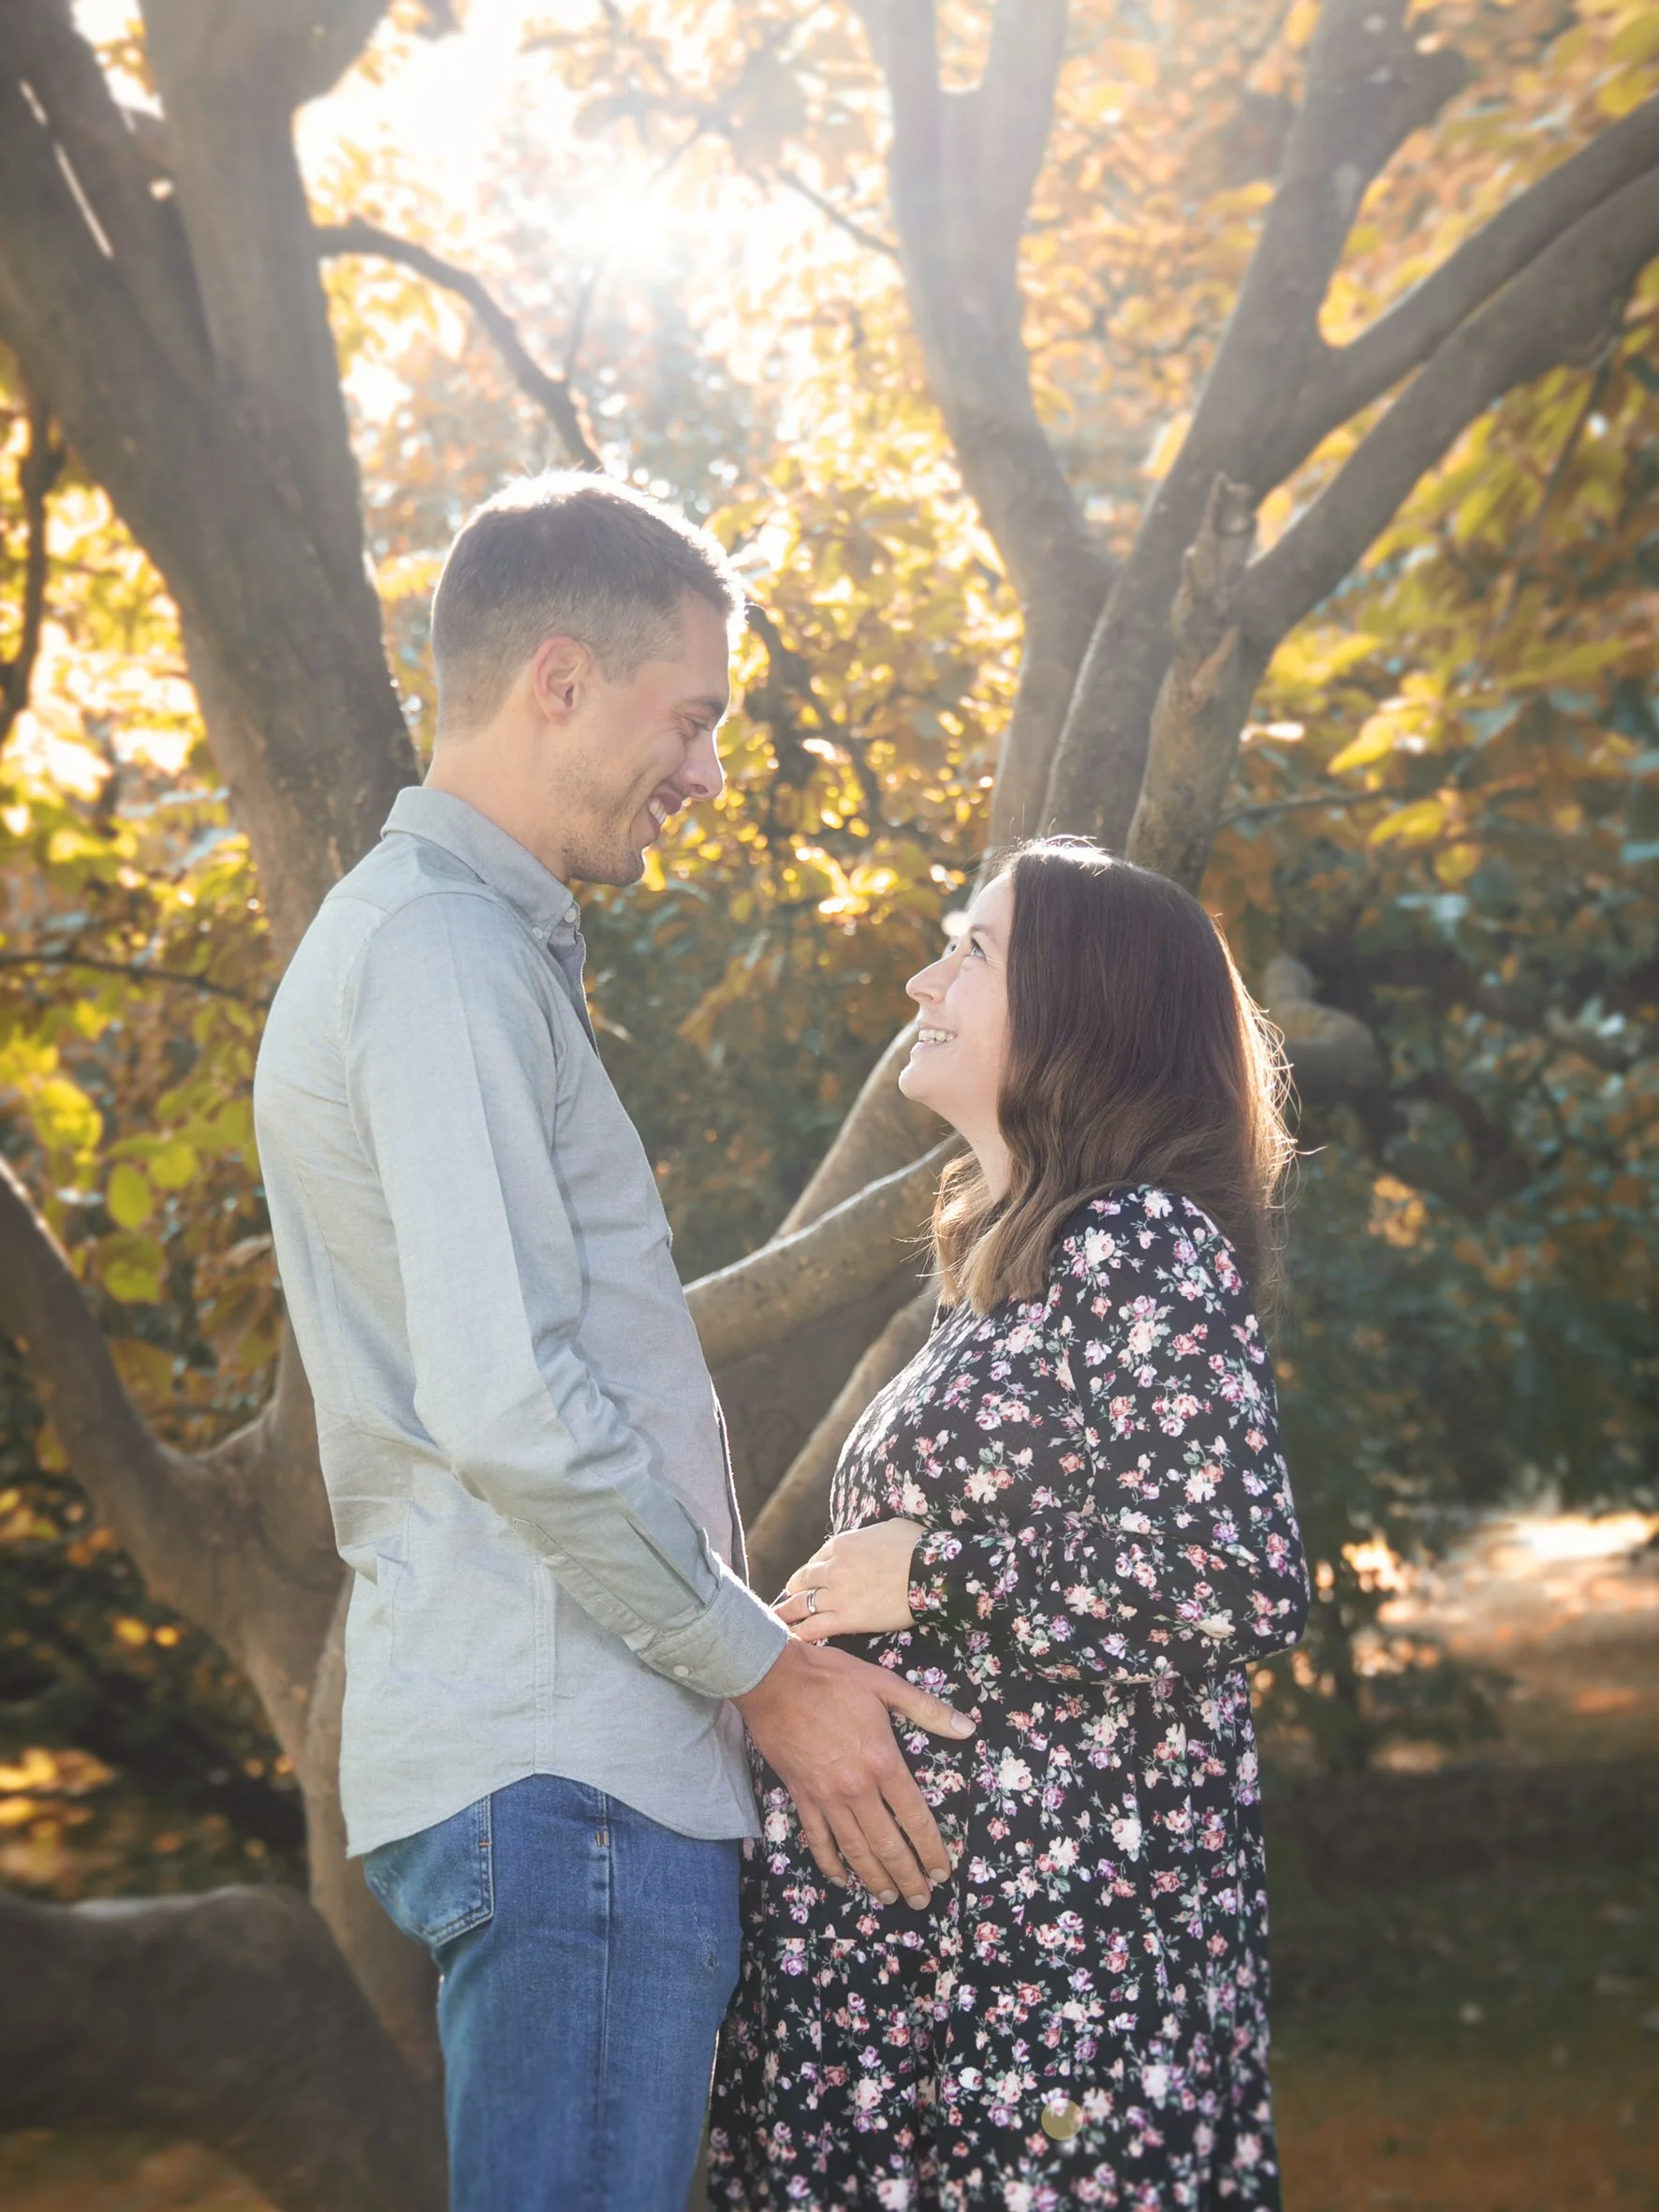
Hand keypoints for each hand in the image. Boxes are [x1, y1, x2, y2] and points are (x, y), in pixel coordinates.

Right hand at [734, 1638, 973, 1909]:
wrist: (773, 1680)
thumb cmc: (832, 1679)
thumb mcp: (885, 1685)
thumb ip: (927, 1709)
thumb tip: (967, 1728)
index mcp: (883, 1763)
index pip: (914, 1818)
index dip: (931, 1849)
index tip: (943, 1872)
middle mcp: (857, 1789)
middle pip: (887, 1844)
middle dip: (908, 1876)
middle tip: (922, 1900)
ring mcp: (826, 1797)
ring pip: (855, 1849)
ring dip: (874, 1878)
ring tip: (891, 1898)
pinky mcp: (801, 1797)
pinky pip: (817, 1839)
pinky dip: (829, 1863)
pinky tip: (840, 1879)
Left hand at [775, 1519, 925, 1641]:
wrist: (929, 1571)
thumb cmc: (916, 1545)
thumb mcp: (887, 1528)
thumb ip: (870, 1536)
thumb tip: (872, 1539)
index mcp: (842, 1544)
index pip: (818, 1557)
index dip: (812, 1569)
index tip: (808, 1578)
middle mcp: (833, 1568)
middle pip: (803, 1580)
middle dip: (794, 1589)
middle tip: (786, 1597)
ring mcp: (837, 1594)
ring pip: (802, 1604)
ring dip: (786, 1612)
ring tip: (775, 1620)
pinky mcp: (846, 1618)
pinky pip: (815, 1628)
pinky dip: (800, 1633)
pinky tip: (791, 1639)